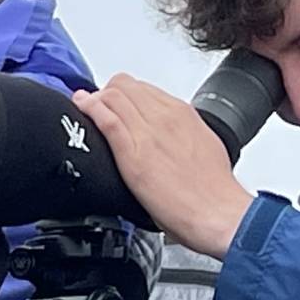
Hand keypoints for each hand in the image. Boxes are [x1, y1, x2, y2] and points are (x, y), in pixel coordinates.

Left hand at [72, 75, 253, 257]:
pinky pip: (106, 119)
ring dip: (94, 100)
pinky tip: (82, 109)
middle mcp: (164, 117)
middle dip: (107, 93)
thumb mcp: (202, 146)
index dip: (124, 93)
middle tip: (98, 107)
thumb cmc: (213, 190)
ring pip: (112, 96)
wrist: (218, 213)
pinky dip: (89, 109)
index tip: (117, 103)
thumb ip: (182, 135)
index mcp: (182, 113)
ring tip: (85, 108)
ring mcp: (148, 133)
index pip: (143, 88)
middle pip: (124, 86)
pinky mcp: (133, 153)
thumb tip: (169, 138)